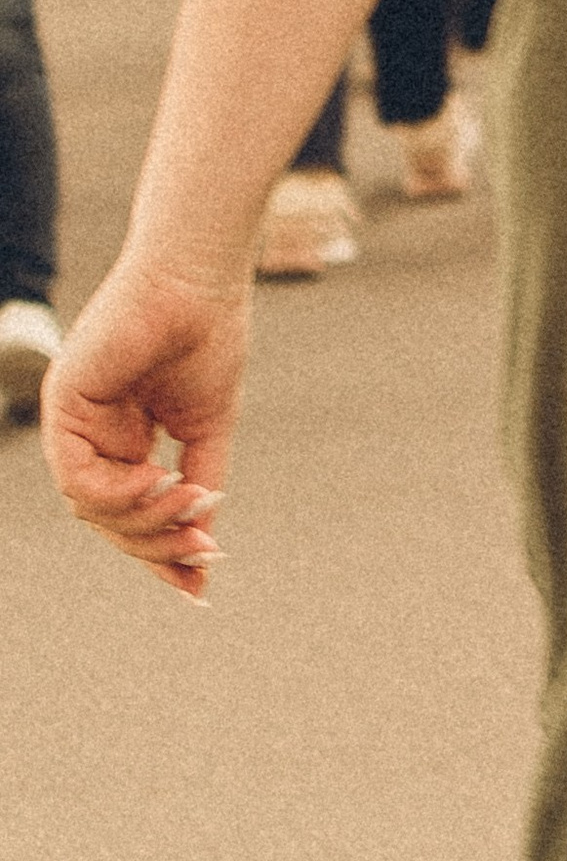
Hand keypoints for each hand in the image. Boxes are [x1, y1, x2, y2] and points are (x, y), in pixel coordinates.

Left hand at [42, 257, 247, 600]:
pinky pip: (77, 476)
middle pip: (109, 519)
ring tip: (190, 503)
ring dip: (143, 519)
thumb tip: (204, 555)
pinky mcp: (63, 404)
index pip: (130, 513)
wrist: (202, 277)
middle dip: (156, 543)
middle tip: (201, 549)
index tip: (201, 582)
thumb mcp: (208, 430)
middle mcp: (92, 434)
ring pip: (91, 508)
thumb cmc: (208, 335)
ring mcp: (74, 420)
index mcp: (123, 437)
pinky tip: (158, 483)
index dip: (161, 551)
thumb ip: (198, 488)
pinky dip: (118, 493)